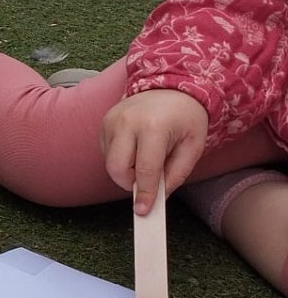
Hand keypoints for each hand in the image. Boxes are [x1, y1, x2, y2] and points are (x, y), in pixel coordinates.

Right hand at [100, 89, 209, 211]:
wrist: (171, 87)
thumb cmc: (185, 117)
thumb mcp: (193, 146)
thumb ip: (176, 174)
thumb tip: (157, 197)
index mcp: (154, 126)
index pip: (145, 169)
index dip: (145, 193)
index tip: (143, 210)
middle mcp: (127, 122)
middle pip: (117, 169)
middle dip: (130, 183)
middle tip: (146, 180)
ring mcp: (111, 121)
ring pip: (109, 163)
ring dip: (126, 171)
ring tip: (145, 157)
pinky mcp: (104, 123)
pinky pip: (106, 153)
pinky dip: (120, 159)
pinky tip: (135, 147)